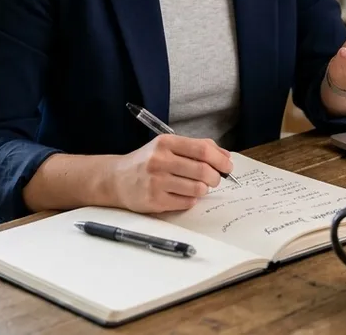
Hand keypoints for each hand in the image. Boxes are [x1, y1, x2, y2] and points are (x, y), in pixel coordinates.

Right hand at [107, 134, 233, 212]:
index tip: (228, 165)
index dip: (220, 159)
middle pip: (203, 170)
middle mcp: (160, 161)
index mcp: (165, 143)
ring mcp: (156, 182)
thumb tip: (225, 155)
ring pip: (197, 188)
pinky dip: (191, 199)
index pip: (202, 150)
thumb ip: (196, 147)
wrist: (117, 179)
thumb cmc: (147, 161)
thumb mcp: (167, 146)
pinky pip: (186, 202)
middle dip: (215, 177)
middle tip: (215, 179)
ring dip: (204, 189)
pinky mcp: (155, 200)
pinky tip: (184, 194)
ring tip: (198, 186)